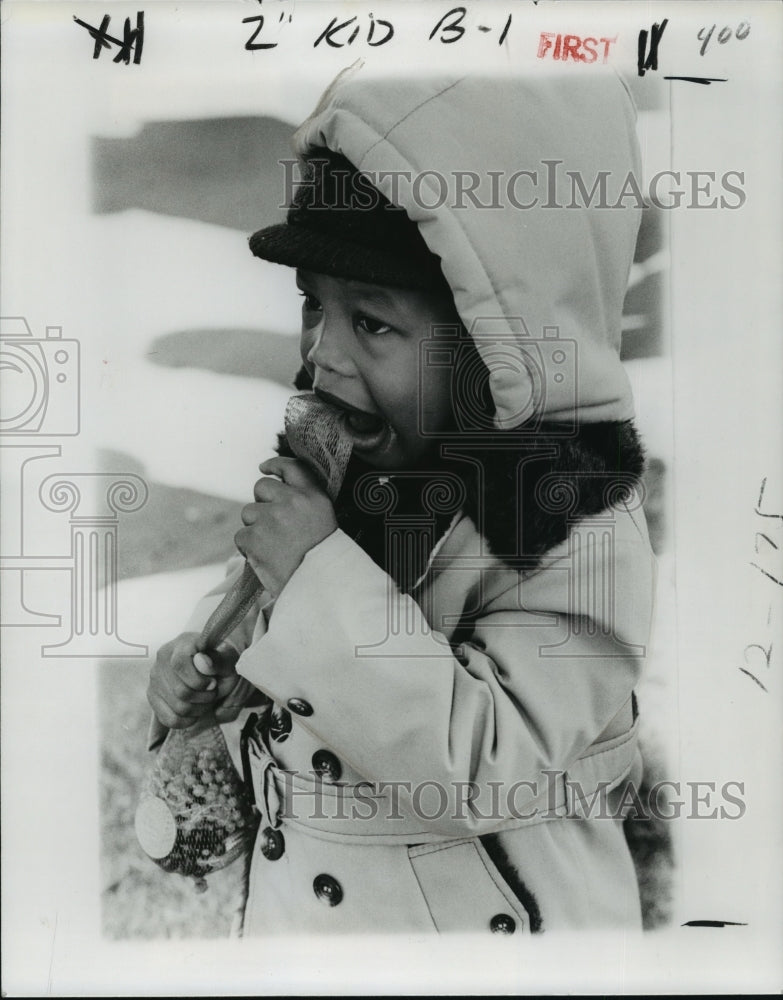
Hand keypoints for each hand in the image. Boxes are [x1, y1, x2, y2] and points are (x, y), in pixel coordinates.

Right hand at [147, 632, 246, 728]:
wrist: (213, 671)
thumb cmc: (221, 664)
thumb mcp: (228, 659)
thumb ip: (219, 659)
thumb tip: (202, 663)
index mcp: (182, 643)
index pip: (180, 664)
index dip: (199, 680)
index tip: (213, 683)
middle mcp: (163, 659)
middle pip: (180, 691)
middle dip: (204, 697)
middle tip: (212, 692)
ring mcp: (155, 678)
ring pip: (177, 707)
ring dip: (198, 709)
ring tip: (205, 699)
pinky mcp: (153, 696)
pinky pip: (170, 719)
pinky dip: (187, 720)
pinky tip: (195, 710)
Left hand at [234, 456, 337, 597]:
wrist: (320, 587)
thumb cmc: (322, 559)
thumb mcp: (325, 521)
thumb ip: (304, 502)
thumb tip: (276, 491)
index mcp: (313, 496)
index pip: (291, 467)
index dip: (274, 465)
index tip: (264, 468)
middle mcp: (292, 501)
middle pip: (262, 486)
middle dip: (261, 501)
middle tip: (272, 523)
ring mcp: (271, 518)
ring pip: (248, 512)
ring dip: (255, 527)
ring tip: (273, 546)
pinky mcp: (254, 537)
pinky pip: (241, 535)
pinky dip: (248, 547)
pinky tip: (265, 557)